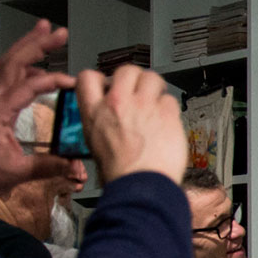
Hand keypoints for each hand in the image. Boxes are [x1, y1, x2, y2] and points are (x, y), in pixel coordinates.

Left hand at [0, 21, 78, 210]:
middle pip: (14, 61)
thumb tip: (74, 162)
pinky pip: (9, 77)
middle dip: (37, 43)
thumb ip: (48, 166)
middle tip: (58, 32)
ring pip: (10, 64)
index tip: (72, 82)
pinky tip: (37, 65)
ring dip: (28, 47)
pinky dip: (24, 64)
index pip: (28, 86)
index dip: (52, 80)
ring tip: (46, 33)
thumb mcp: (16, 172)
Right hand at [79, 63, 185, 184]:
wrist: (140, 187)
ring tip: (156, 102)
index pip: (87, 77)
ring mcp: (143, 106)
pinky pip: (170, 100)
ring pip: (152, 78)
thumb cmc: (120, 174)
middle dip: (134, 78)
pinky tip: (167, 123)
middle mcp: (118, 103)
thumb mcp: (96, 145)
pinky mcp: (167, 113)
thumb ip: (102, 123)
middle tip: (139, 91)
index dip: (100, 78)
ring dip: (155, 88)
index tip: (108, 84)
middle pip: (126, 70)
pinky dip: (170, 109)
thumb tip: (110, 118)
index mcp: (95, 112)